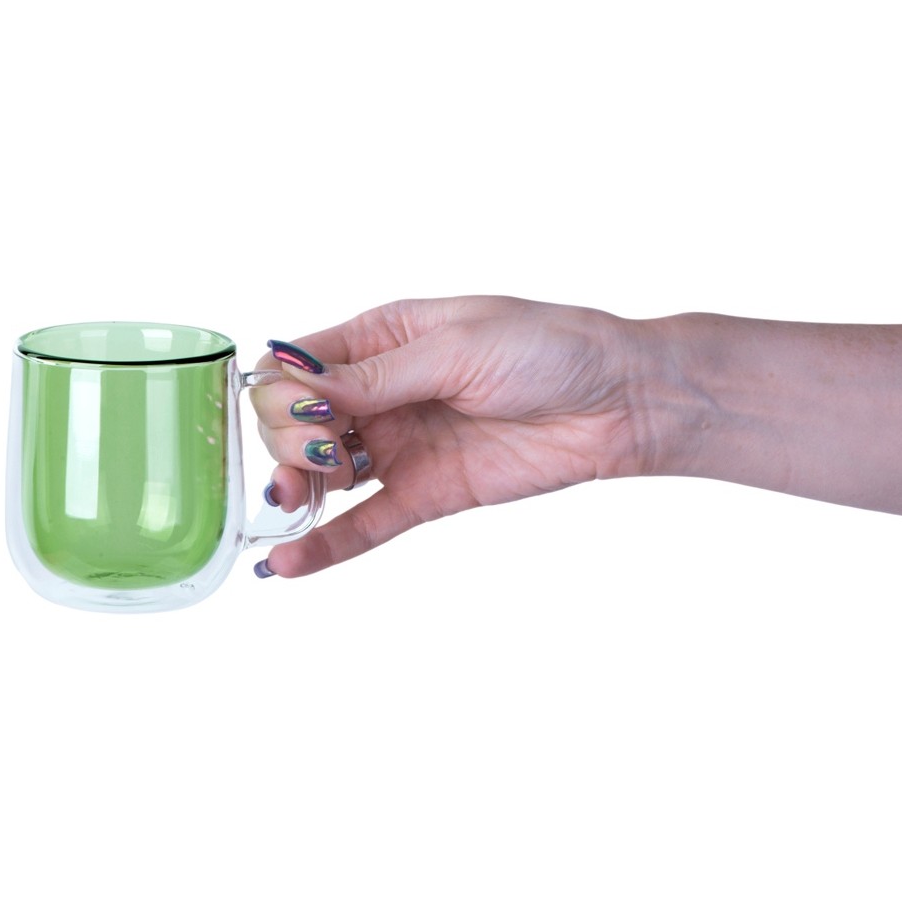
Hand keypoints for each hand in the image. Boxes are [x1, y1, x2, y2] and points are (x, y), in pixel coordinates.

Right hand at [250, 296, 643, 576]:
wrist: (617, 401)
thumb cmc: (548, 348)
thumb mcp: (459, 346)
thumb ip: (377, 376)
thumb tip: (301, 390)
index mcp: (383, 338)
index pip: (298, 367)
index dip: (284, 394)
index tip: (305, 415)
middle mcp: (383, 393)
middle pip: (299, 422)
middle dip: (292, 441)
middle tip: (324, 453)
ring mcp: (401, 446)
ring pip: (322, 473)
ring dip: (296, 487)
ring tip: (296, 497)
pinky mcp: (426, 494)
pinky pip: (366, 523)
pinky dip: (326, 544)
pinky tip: (287, 563)